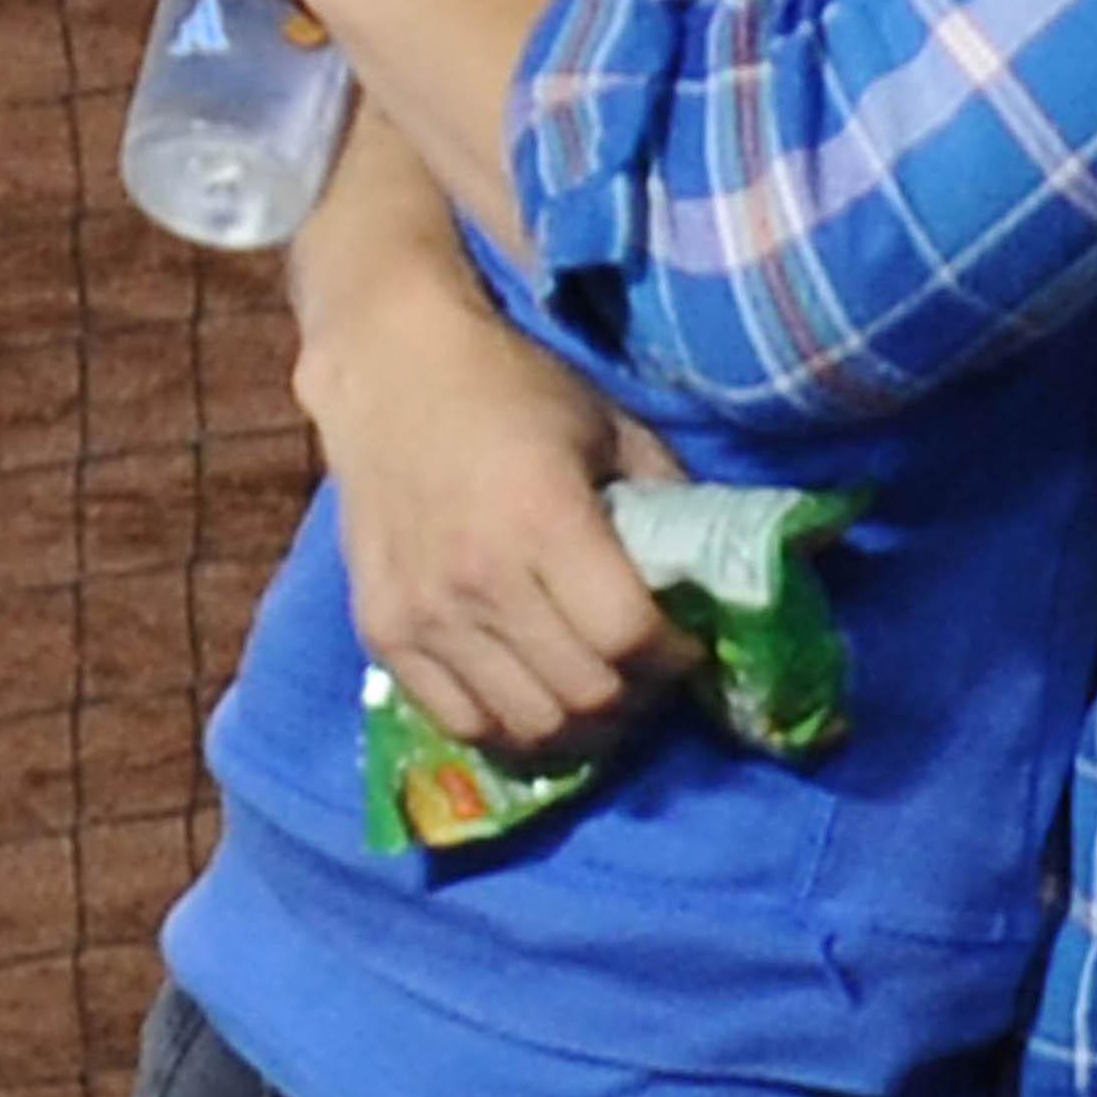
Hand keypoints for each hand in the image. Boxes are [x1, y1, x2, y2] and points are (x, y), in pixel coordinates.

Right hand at [302, 267, 701, 750]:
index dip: (674, 654)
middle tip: (650, 674)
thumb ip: (665, 500)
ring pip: (527, 726)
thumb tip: (713, 574)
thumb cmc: (513, 390)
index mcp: (543, 518)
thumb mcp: (611, 427)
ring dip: (581, 725)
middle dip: (637, 696)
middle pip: (583, 694)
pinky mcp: (383, 632)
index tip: (687, 643)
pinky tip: (537, 695)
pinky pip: (462, 723)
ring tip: (601, 692)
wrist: (390, 369)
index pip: (626, 634)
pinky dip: (512, 727)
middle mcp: (480, 578)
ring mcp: (424, 614)